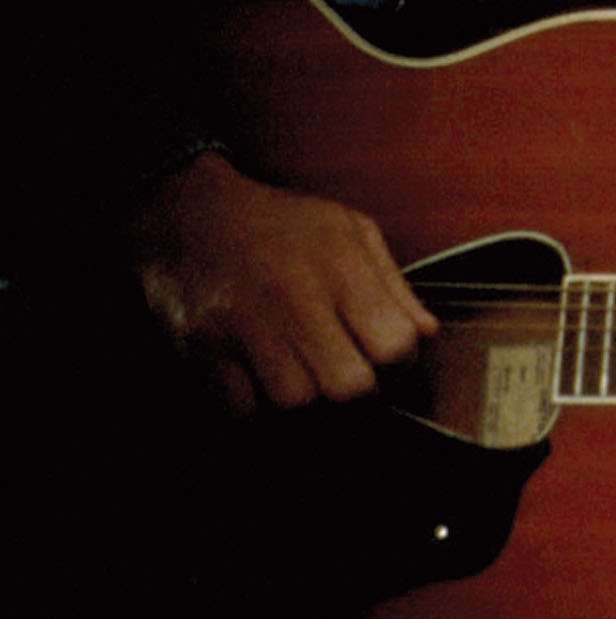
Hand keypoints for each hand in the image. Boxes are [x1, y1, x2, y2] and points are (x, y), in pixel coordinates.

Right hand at [131, 151, 436, 414]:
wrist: (187, 210)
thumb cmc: (278, 222)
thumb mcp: (350, 230)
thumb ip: (394, 284)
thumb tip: (427, 335)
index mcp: (340, 266)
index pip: (395, 345)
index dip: (400, 362)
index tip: (386, 357)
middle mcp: (295, 296)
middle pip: (349, 386)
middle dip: (356, 391)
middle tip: (345, 374)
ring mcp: (245, 324)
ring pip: (296, 402)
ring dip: (305, 399)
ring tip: (302, 374)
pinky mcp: (201, 347)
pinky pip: (242, 408)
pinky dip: (255, 407)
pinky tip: (260, 380)